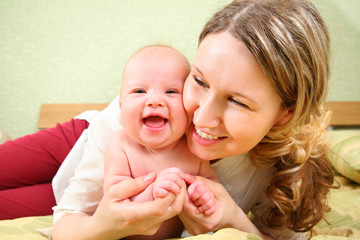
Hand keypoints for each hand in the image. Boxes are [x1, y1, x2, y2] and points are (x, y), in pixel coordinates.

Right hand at [53, 172, 185, 239]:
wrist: (104, 229)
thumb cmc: (107, 209)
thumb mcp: (113, 192)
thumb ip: (133, 184)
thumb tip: (152, 176)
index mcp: (132, 216)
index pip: (158, 207)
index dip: (169, 192)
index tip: (169, 178)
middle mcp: (145, 225)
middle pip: (172, 209)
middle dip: (179, 191)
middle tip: (177, 176)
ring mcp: (152, 228)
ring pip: (174, 212)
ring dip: (177, 195)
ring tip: (174, 180)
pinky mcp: (155, 228)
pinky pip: (169, 213)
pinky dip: (172, 200)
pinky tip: (168, 189)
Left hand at [179, 174, 240, 234]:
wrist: (230, 217)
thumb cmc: (226, 203)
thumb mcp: (218, 189)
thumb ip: (201, 181)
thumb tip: (185, 176)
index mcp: (207, 221)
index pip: (186, 204)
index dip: (184, 191)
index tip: (188, 184)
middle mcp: (198, 228)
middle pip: (181, 207)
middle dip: (186, 195)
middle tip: (194, 190)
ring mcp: (193, 229)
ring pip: (181, 211)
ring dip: (186, 201)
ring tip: (196, 198)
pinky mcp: (190, 229)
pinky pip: (183, 214)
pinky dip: (187, 206)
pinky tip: (194, 204)